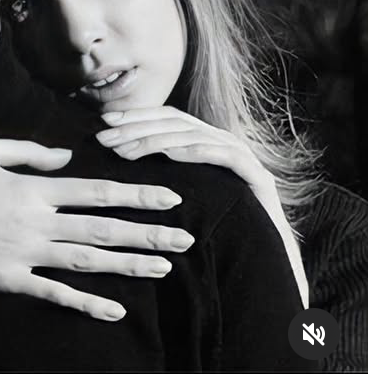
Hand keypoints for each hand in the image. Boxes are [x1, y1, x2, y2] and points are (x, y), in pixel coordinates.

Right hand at [0, 135, 194, 321]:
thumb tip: (66, 157)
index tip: (171, 198)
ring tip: (164, 266)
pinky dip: (86, 302)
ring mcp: (23, 253)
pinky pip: (53, 294)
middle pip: (103, 228)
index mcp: (33, 187)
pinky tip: (115, 309)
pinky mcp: (6, 280)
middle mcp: (36, 221)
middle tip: (186, 238)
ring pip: (87, 261)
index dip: (137, 194)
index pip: (98, 191)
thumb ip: (28, 151)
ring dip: (128, 264)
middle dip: (148, 233)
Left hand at [96, 105, 308, 307]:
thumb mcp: (183, 192)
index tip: (104, 122)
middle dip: (136, 128)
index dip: (135, 116)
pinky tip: (170, 154)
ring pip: (193, 136)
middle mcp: (223, 141)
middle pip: (174, 123)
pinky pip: (224, 156)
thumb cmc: (217, 226)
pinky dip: (196, 151)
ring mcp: (242, 156)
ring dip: (154, 140)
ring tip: (125, 151)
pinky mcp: (258, 177)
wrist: (268, 257)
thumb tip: (117, 153)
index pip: (166, 117)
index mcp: (206, 140)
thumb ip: (160, 169)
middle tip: (104, 138)